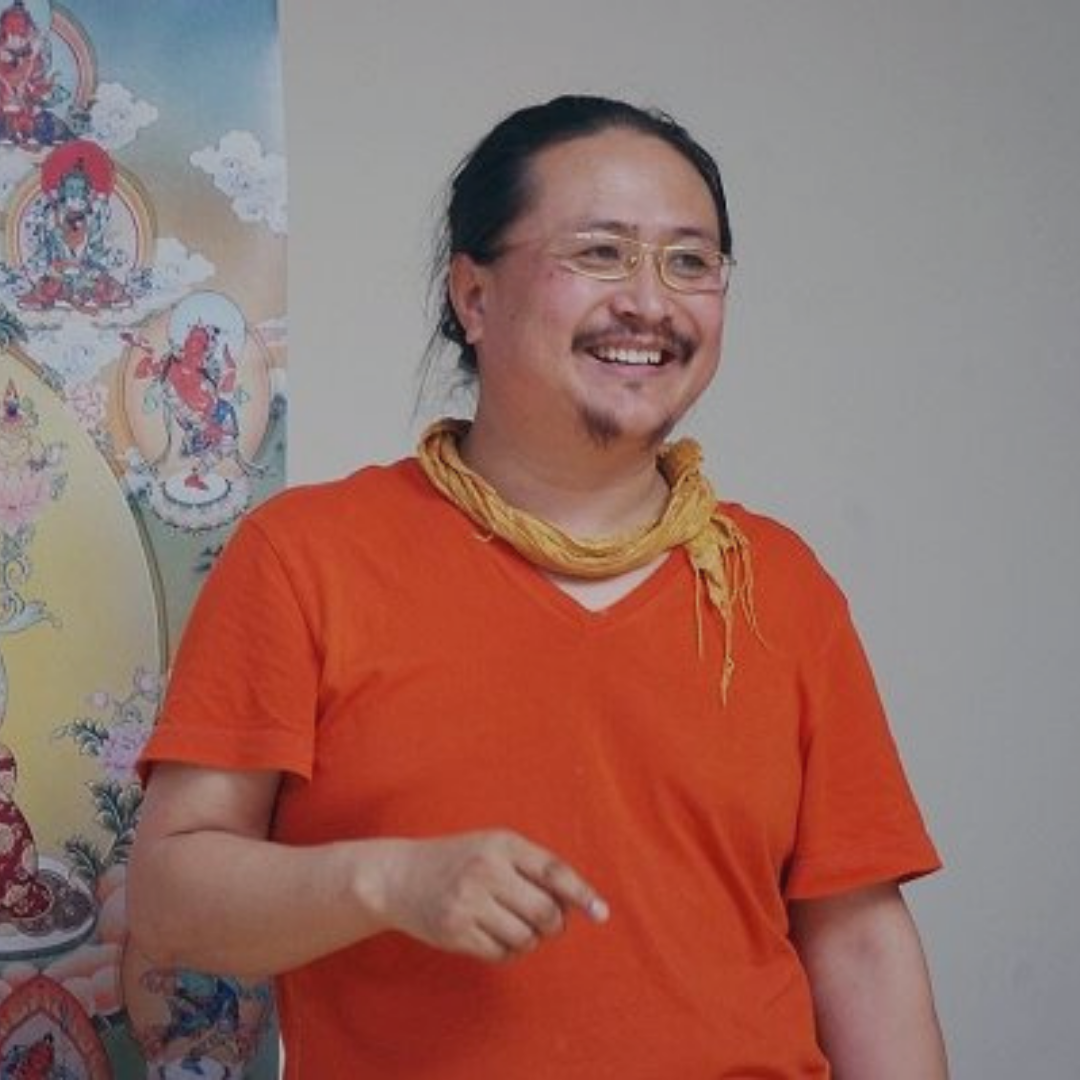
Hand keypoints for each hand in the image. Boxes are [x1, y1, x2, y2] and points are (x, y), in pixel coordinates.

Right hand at [377, 829, 608, 962]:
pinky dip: (508, 951)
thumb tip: (579, 904)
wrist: (399, 876)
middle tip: (547, 923)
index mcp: (502, 844)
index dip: (581, 893)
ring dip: (531, 939)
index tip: (601, 913)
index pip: (553, 870)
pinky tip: (495, 936)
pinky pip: (502, 953)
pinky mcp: (455, 931)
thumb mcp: (494, 847)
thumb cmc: (459, 861)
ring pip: (526, 937)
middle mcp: (486, 870)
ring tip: (516, 927)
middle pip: (546, 912)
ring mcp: (469, 902)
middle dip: (554, 924)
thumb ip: (534, 867)